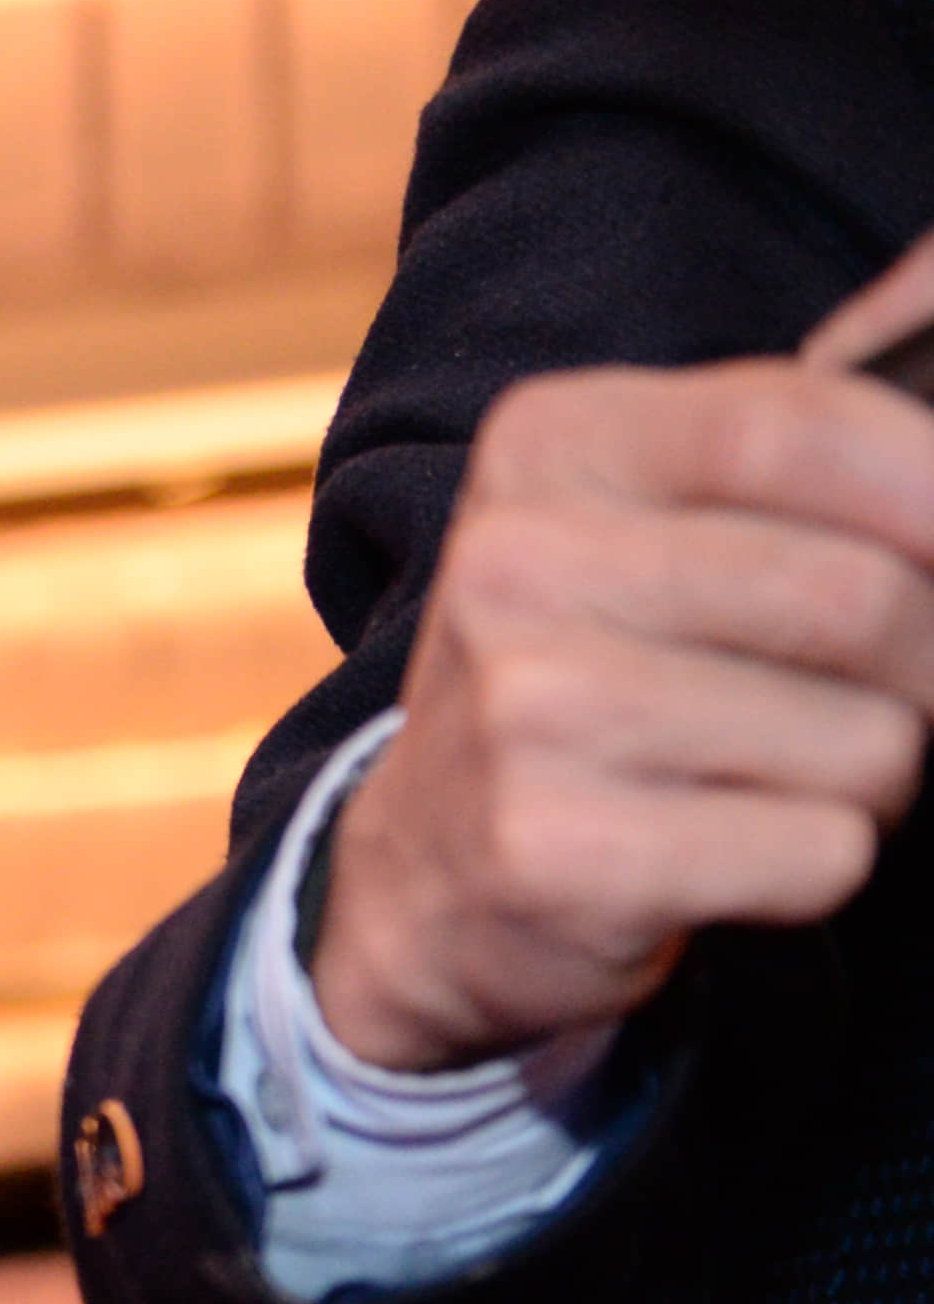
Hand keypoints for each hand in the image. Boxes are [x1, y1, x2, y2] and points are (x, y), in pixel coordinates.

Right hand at [312, 286, 933, 1072]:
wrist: (421, 876)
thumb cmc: (587, 671)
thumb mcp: (645, 512)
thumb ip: (792, 433)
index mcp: (548, 446)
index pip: (807, 427)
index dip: (932, 487)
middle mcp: (515, 565)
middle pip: (862, 600)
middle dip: (921, 669)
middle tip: (865, 697)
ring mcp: (524, 711)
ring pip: (867, 742)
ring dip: (870, 779)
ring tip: (770, 776)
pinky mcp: (552, 851)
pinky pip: (817, 852)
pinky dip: (811, 867)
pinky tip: (723, 851)